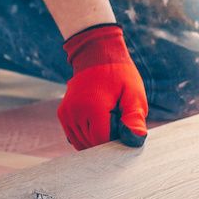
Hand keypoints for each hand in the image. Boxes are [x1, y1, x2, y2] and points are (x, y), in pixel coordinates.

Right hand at [58, 24, 147, 149]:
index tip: (124, 127)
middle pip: (92, 144)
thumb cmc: (120, 75)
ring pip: (82, 144)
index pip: (102, 142)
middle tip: (117, 117)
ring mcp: (66, 114)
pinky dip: (88, 134)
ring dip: (97, 137)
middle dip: (107, 138)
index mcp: (93, 108)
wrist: (98, 54)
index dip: (116, 140)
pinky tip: (98, 119)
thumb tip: (135, 139)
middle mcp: (74, 112)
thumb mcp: (134, 94)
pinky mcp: (63, 114)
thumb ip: (134, 118)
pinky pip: (75, 137)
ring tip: (107, 116)